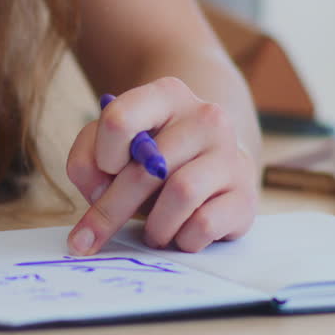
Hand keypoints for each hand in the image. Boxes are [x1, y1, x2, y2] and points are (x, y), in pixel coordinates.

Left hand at [65, 77, 257, 254]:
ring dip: (154, 226)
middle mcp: (205, 118)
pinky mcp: (246, 195)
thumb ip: (88, 160)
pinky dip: (182, 239)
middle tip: (89, 237)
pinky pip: (205, 224)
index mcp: (166, 95)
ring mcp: (230, 154)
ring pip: (181, 194)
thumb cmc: (154, 159)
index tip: (105, 173)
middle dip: (111, 210)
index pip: (119, 119)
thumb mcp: (114, 148)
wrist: (216, 166)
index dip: (102, 156)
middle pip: (147, 169)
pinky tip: (181, 235)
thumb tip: (97, 191)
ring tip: (152, 231)